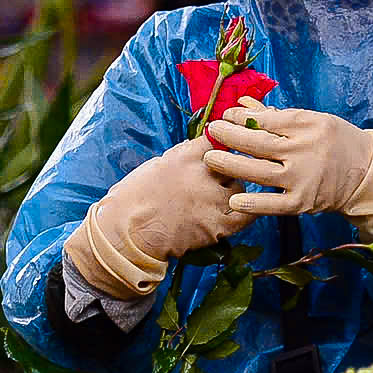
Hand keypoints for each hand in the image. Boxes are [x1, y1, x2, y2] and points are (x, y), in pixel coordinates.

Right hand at [67, 137, 251, 297]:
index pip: (216, 138)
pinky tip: (238, 214)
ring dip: (234, 190)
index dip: (219, 144)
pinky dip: (244, 213)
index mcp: (185, 156)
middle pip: (231, 162)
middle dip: (227, 167)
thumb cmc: (132, 200)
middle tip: (221, 176)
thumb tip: (196, 152)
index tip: (218, 150)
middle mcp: (203, 173)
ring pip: (239, 186)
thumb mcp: (155, 166)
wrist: (126, 234)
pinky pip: (245, 214)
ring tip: (222, 199)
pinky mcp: (218, 225)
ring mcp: (213, 199)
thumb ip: (181, 158)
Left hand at [205, 106, 372, 248]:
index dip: (241, 117)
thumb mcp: (312, 121)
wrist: (365, 173)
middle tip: (210, 132)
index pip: (266, 119)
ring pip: (259, 172)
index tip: (225, 115)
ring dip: (230, 165)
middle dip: (229, 136)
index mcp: (307, 125)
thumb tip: (243, 104)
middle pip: (258, 143)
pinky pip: (272, 204)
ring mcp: (302, 178)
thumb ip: (276, 115)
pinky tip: (233, 199)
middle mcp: (304, 150)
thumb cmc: (335, 141)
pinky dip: (253, 203)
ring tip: (210, 159)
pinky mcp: (302, 202)